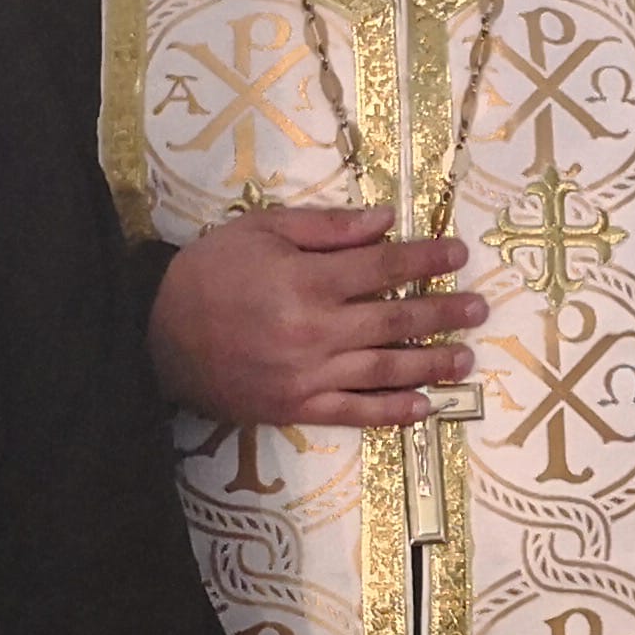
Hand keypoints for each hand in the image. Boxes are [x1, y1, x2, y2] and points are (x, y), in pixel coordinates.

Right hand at [151, 204, 487, 427]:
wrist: (155, 335)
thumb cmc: (209, 273)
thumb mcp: (262, 229)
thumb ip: (327, 227)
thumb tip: (386, 221)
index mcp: (308, 280)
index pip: (384, 268)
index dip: (426, 260)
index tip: (459, 254)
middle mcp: (316, 330)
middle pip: (394, 320)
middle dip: (443, 312)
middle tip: (479, 309)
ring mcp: (309, 374)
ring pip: (384, 370)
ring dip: (431, 364)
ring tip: (466, 359)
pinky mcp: (297, 407)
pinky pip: (355, 413)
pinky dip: (392, 412)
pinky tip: (424, 406)